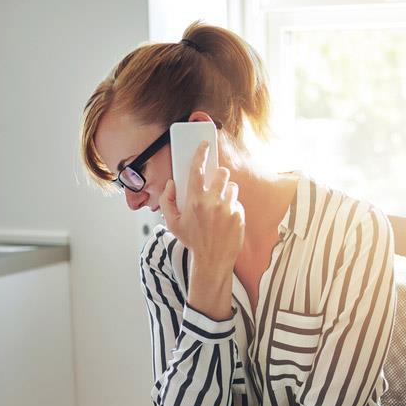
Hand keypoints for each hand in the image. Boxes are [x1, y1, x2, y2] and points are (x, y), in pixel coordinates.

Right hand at [160, 141, 244, 274]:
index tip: (205, 145)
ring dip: (226, 193)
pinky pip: (237, 203)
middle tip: (215, 185)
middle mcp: (212, 202)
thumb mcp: (172, 223)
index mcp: (194, 201)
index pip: (197, 169)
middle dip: (219, 176)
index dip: (201, 153)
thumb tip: (171, 184)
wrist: (212, 260)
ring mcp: (227, 209)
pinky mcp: (239, 215)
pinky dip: (232, 208)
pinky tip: (225, 220)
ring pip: (232, 187)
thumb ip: (167, 201)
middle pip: (221, 173)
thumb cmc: (192, 241)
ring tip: (220, 207)